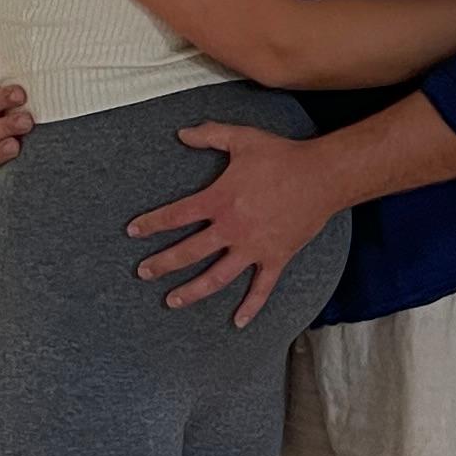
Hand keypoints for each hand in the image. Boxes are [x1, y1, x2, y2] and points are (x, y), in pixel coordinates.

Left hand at [129, 120, 337, 326]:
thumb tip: (181, 133)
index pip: (176, 216)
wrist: (322, 176)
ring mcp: (253, 248)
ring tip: (172, 301)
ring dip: (192, 292)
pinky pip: (261, 288)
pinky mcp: (275, 258)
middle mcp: (232, 229)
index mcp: (220, 200)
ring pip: (216, 277)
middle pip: (189, 252)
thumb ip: (209, 135)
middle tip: (143, 272)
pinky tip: (238, 322)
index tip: (133, 232)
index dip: (152, 224)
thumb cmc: (282, 156)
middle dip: (162, 264)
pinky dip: (250, 307)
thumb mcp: (242, 139)